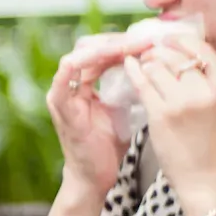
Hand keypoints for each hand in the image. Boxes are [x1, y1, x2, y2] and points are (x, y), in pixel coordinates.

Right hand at [47, 32, 154, 196]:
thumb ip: (129, 86)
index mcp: (83, 84)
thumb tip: (154, 63)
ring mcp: (62, 94)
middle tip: (144, 38)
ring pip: (79, 56)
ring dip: (106, 48)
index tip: (151, 39)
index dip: (125, 43)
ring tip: (132, 45)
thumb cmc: (109, 146)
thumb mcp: (122, 108)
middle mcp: (69, 85)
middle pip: (89, 48)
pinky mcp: (60, 106)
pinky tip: (107, 54)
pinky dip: (82, 61)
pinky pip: (65, 76)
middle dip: (117, 40)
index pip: (101, 52)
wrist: (95, 177)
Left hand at [122, 36, 215, 215]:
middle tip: (148, 52)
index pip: (201, 48)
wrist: (211, 183)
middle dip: (158, 50)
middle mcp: (207, 90)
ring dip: (145, 62)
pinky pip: (142, 83)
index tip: (167, 41)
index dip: (179, 41)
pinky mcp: (161, 114)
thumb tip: (188, 57)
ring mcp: (183, 102)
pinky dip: (133, 72)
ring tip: (139, 63)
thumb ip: (211, 83)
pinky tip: (128, 67)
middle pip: (176, 54)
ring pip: (156, 66)